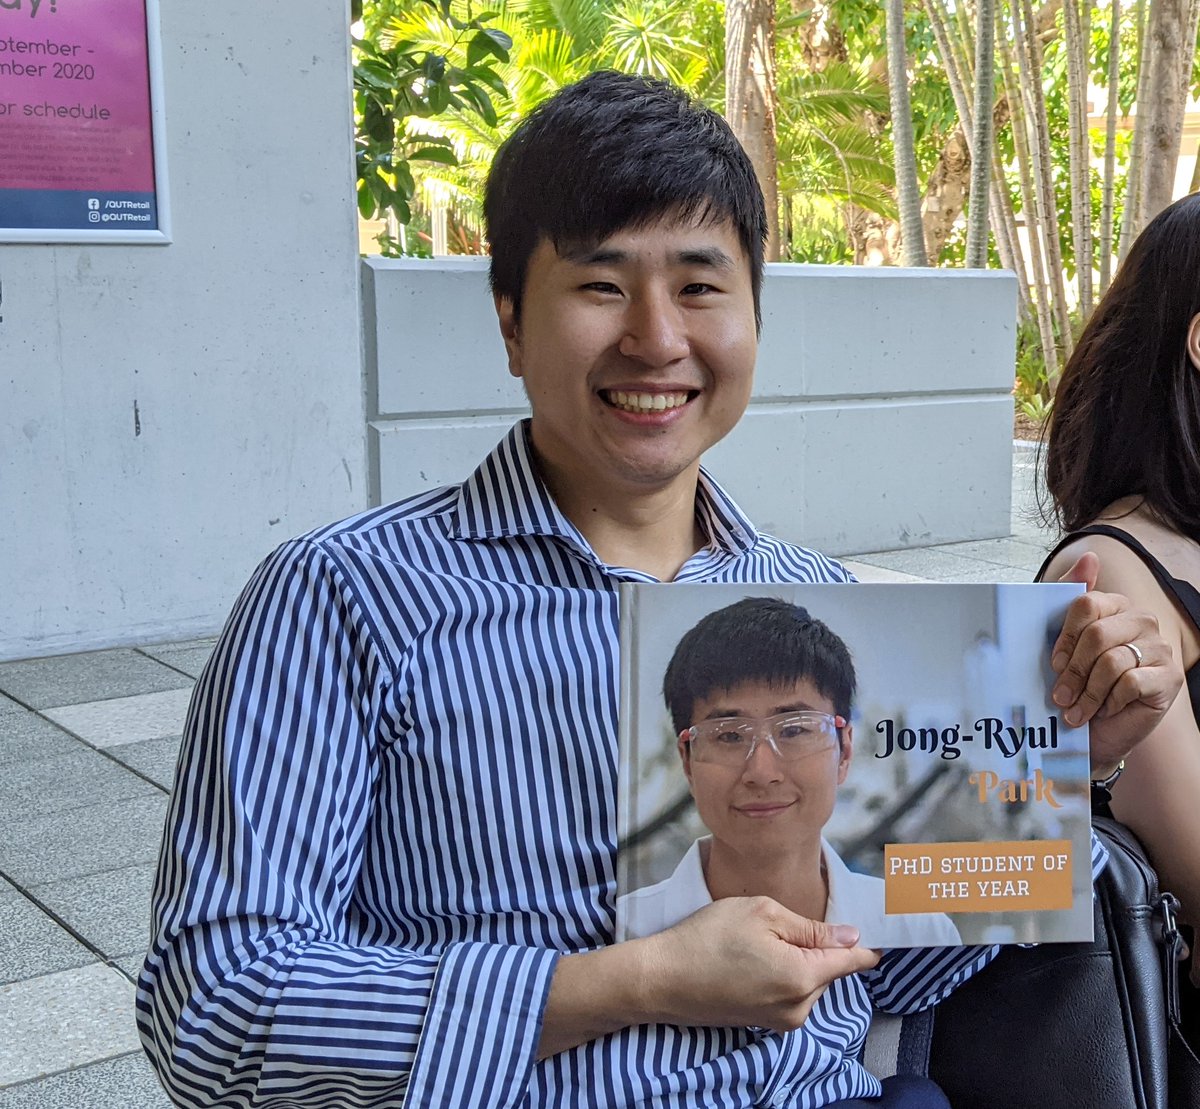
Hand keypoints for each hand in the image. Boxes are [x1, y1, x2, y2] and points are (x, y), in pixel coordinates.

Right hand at [635, 896, 879, 1031]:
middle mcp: (800, 1008)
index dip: (871, 942)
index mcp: (804, 977)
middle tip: (778, 922)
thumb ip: (811, 928)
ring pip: (808, 980)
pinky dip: (780, 973)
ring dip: (796, 959)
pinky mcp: (764, 1024)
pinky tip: (748, 958)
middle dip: (815, 944)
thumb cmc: (707, 938)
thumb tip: (851, 937)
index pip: (853, 960)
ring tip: (754, 941)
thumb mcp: (761, 913)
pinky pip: (789, 993)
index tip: (889, 929)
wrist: (662, 979)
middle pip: (828, 969)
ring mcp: (782, 1021)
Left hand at [1050, 553, 1181, 774]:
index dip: (1065, 637)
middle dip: (1073, 671)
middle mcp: (1143, 621)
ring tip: (1077, 709)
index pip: (1085, 604)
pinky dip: (1111, 700)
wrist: (1094, 732)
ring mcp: (1160, 649)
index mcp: (1116, 606)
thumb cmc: (1077, 685)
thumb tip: (1089, 557)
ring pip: (1112, 661)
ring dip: (1088, 692)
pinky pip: (1131, 682)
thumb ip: (1069, 596)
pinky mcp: (1170, 678)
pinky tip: (1107, 709)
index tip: (1054, 663)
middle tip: (1061, 694)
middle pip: (1097, 634)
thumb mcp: (1062, 643)